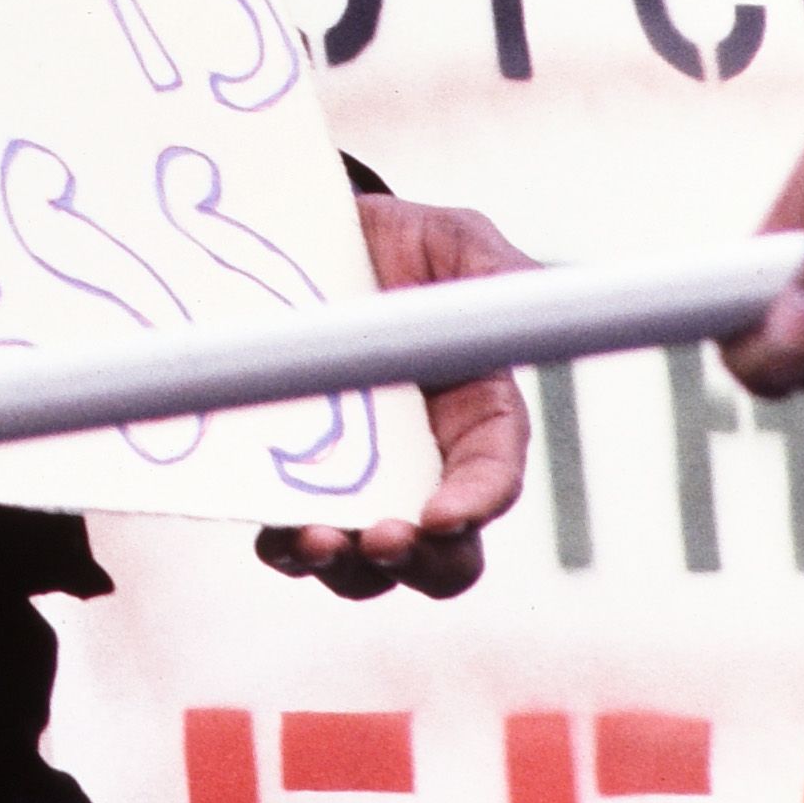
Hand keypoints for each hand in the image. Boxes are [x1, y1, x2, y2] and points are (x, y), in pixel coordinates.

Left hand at [258, 193, 534, 598]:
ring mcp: (357, 482)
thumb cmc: (397, 246)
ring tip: (314, 539)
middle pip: (442, 554)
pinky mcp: (293, 481)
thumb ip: (492, 269)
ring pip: (365, 563)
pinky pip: (293, 537)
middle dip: (417, 560)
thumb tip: (530, 292)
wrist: (306, 236)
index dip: (475, 503)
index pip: (492, 478)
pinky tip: (272, 530)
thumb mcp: (452, 242)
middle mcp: (423, 465)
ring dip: (345, 566)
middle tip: (381, 538)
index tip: (443, 514)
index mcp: (477, 417)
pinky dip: (286, 547)